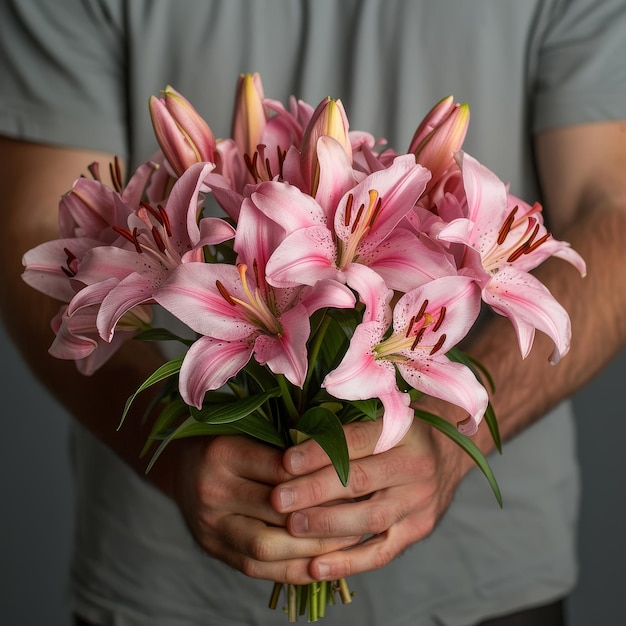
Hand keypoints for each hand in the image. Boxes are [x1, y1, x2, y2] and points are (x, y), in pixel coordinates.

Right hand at [165, 434, 360, 581]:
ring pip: (268, 546)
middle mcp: (212, 491)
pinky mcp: (214, 550)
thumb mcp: (251, 427)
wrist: (182, 467)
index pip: (282, 470)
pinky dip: (293, 569)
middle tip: (362, 511)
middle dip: (324, 514)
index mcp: (222, 452)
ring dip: (313, 548)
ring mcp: (210, 526)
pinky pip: (258, 569)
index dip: (322, 476)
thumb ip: (287, 442)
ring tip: (351, 541)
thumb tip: (344, 455)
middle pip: (277, 510)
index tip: (356, 477)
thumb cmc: (229, 440)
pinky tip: (323, 564)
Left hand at [271, 414, 469, 581]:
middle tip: (278, 499)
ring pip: (371, 518)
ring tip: (292, 526)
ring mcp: (420, 502)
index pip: (356, 440)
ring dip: (327, 525)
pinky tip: (316, 567)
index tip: (285, 462)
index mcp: (403, 429)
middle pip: (360, 480)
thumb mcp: (381, 414)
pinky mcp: (418, 530)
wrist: (447, 451)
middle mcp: (416, 465)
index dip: (319, 452)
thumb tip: (291, 438)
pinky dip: (348, 563)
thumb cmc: (398, 431)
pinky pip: (381, 552)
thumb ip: (344, 425)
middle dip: (314, 491)